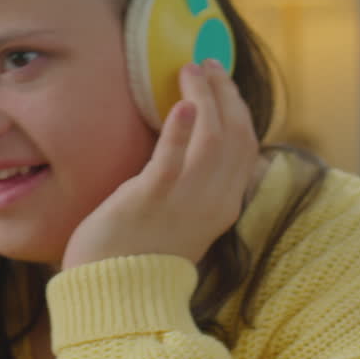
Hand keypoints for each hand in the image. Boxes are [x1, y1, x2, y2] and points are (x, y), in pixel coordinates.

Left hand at [61, 59, 258, 269]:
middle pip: (237, 135)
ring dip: (206, 97)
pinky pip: (172, 159)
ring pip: (214, 138)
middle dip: (225, 92)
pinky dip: (181, 128)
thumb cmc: (137, 255)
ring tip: (189, 70)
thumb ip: (190, 187)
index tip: (221, 80)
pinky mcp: (151, 200)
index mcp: (223, 206)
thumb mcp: (179, 218)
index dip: (237, 107)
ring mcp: (185, 202)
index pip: (246, 146)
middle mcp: (214, 203)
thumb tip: (186, 145)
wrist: (113, 295)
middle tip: (206, 63)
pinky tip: (181, 103)